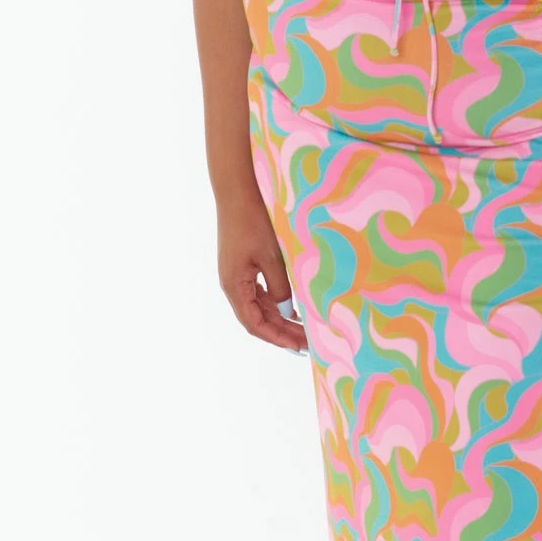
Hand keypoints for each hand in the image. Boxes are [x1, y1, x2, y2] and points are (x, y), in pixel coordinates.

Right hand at [217, 188, 308, 354]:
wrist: (237, 192)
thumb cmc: (253, 222)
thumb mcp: (272, 257)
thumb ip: (280, 287)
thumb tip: (286, 311)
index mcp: (234, 286)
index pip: (255, 325)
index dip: (277, 338)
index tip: (299, 348)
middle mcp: (232, 285)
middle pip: (258, 319)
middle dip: (283, 332)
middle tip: (309, 344)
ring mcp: (237, 276)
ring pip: (259, 308)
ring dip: (280, 320)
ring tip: (304, 331)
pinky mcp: (243, 267)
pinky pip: (259, 294)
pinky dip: (276, 305)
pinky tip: (293, 309)